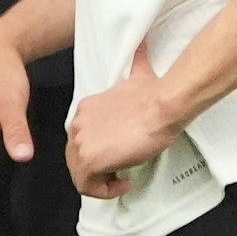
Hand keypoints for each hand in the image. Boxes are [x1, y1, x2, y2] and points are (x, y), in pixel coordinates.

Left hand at [65, 45, 180, 199]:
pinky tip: (124, 182)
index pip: (81, 138)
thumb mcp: (137, 76)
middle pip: (75, 157)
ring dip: (101, 182)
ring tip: (121, 178)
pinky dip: (105, 191)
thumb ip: (134, 65)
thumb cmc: (152, 97)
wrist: (160, 106)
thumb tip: (143, 44)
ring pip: (79, 174)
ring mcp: (82, 142)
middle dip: (97, 169)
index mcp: (86, 109)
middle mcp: (78, 124)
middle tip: (119, 171)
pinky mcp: (90, 159)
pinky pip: (88, 187)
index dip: (98, 151)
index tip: (118, 154)